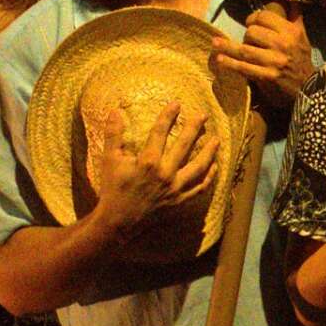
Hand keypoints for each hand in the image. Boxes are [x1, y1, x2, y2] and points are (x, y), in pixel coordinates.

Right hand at [89, 100, 218, 243]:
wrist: (118, 221)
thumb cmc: (113, 189)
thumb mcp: (110, 160)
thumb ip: (113, 134)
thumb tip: (114, 110)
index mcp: (148, 162)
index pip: (160, 132)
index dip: (168, 116)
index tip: (177, 104)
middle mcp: (165, 174)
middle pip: (184, 146)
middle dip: (194, 128)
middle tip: (202, 115)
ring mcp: (175, 189)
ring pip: (198, 168)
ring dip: (209, 152)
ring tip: (216, 140)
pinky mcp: (179, 201)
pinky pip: (200, 188)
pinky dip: (209, 177)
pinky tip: (215, 166)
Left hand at [214, 2, 312, 111]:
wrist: (309, 87)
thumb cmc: (302, 58)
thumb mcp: (302, 35)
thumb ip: (294, 15)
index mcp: (291, 31)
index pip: (264, 17)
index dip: (253, 18)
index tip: (250, 23)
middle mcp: (283, 44)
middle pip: (252, 32)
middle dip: (246, 35)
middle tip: (247, 40)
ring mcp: (274, 61)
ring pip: (245, 49)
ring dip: (227, 46)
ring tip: (214, 43)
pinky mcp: (267, 76)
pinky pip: (244, 67)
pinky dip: (230, 63)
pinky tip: (220, 59)